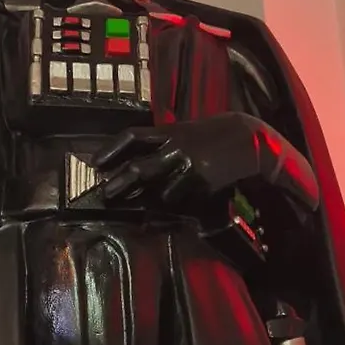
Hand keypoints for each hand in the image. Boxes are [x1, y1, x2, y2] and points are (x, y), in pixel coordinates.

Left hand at [90, 113, 319, 213]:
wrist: (249, 138)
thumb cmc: (212, 137)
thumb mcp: (186, 132)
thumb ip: (163, 143)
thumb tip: (135, 160)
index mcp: (168, 132)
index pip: (132, 137)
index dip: (111, 149)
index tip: (96, 163)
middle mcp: (175, 146)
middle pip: (138, 166)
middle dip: (119, 182)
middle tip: (106, 194)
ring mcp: (188, 164)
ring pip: (156, 187)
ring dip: (144, 199)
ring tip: (133, 207)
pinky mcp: (202, 180)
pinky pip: (179, 198)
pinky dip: (170, 206)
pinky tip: (164, 212)